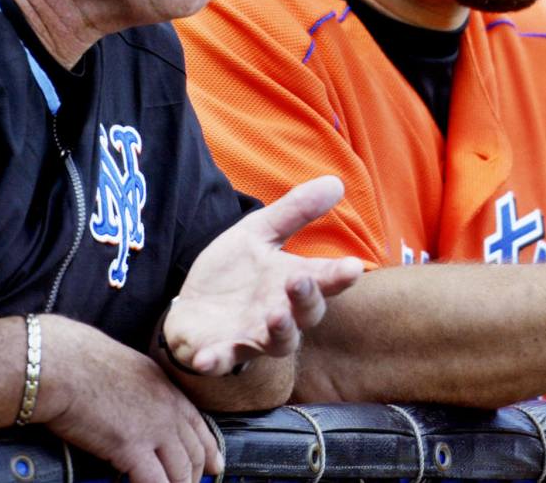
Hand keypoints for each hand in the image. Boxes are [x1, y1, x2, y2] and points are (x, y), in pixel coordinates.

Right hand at [35, 316, 220, 482]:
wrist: (65, 364)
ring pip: (179, 472)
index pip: (198, 426)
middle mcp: (168, 410)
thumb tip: (135, 410)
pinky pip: (154, 482)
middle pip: (194, 453)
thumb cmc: (83, 363)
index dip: (210, 451)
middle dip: (195, 477)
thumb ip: (142, 392)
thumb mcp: (130, 370)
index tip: (215, 466)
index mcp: (167, 390)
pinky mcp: (131, 447)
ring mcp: (153, 429)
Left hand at [164, 175, 363, 374]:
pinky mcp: (219, 353)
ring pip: (277, 343)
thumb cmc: (234, 272)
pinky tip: (208, 359)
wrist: (191, 305)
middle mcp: (281, 313)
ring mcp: (251, 336)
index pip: (325, 278)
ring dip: (278, 331)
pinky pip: (221, 362)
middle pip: (306, 314)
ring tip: (275, 314)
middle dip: (306, 299)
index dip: (340, 275)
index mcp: (292, 282)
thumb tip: (336, 182)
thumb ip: (295, 211)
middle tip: (300, 279)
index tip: (353, 267)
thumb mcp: (258, 233)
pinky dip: (216, 361)